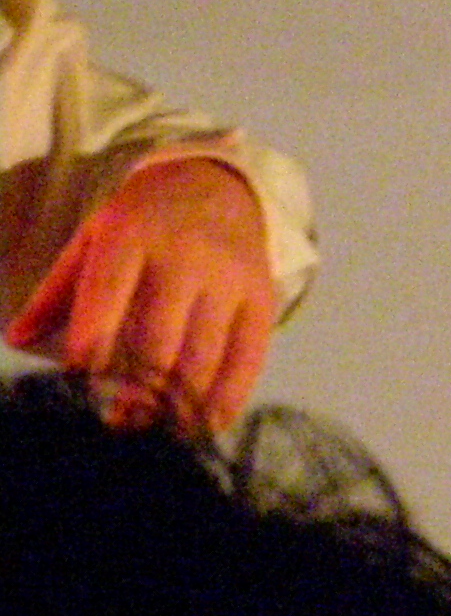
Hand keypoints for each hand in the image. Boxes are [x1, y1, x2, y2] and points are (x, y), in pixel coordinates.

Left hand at [7, 155, 278, 430]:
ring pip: (204, 355)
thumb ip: (57, 291)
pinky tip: (207, 423)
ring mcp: (229, 279)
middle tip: (120, 419)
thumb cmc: (145, 222)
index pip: (108, 295)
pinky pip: (249, 357)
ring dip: (179, 402)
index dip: (92, 343)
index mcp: (133, 236)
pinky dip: (228, 397)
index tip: (79, 379)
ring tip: (157, 428)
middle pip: (159, 337)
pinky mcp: (262, 299)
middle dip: (137, 388)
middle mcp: (186, 257)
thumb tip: (16, 339)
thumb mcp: (94, 239)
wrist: (220, 187)